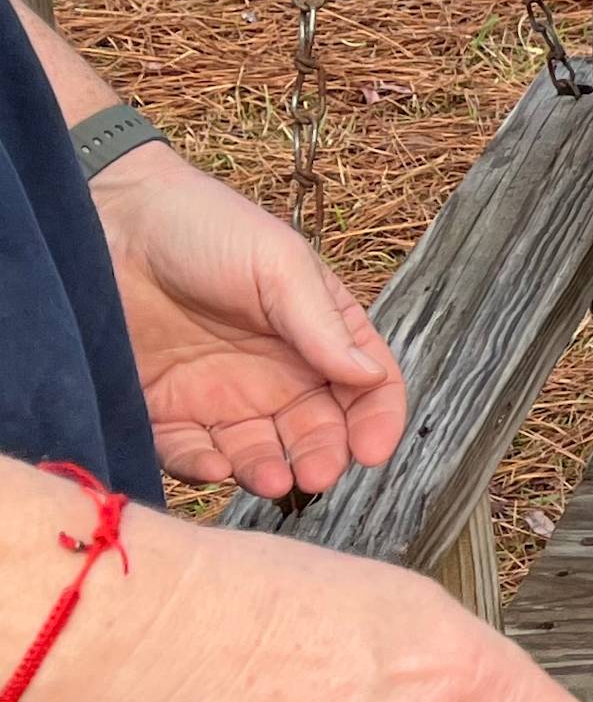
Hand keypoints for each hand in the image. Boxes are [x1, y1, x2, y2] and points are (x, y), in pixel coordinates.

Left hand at [87, 147, 406, 499]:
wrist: (106, 221)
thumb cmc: (204, 227)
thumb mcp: (280, 266)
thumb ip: (323, 326)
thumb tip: (370, 375)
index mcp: (316, 333)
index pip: (365, 386)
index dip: (377, 420)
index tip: (372, 450)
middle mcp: (276, 371)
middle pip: (316, 430)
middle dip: (323, 457)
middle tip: (318, 474)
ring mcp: (220, 394)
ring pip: (258, 452)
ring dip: (270, 471)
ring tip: (274, 480)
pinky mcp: (164, 409)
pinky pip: (190, 453)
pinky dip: (206, 468)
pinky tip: (216, 466)